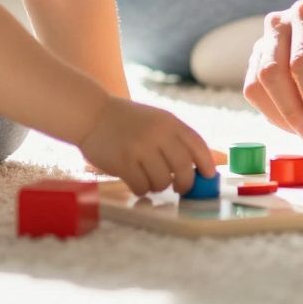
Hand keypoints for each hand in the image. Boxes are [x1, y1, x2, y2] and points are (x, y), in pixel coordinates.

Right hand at [78, 97, 213, 196]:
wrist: (92, 114)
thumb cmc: (128, 121)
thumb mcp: (157, 120)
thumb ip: (177, 139)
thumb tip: (205, 163)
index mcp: (170, 122)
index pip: (197, 145)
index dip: (207, 163)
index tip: (209, 176)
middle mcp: (158, 134)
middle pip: (184, 169)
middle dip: (185, 184)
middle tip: (179, 187)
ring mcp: (141, 148)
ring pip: (162, 181)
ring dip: (158, 186)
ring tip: (150, 179)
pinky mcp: (124, 162)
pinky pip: (142, 186)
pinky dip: (141, 189)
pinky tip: (136, 181)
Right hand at [242, 0, 302, 141]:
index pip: (302, 63)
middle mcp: (279, 23)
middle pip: (272, 74)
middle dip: (293, 113)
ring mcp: (263, 40)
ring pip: (257, 85)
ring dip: (280, 116)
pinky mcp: (257, 58)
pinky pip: (254, 90)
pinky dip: (273, 113)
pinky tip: (296, 123)